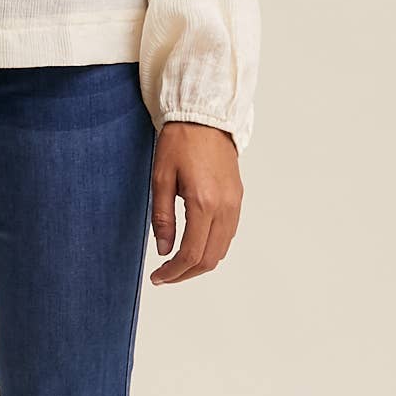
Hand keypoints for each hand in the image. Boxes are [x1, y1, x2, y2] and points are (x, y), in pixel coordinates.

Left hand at [148, 122, 242, 284]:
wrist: (205, 118)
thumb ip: (162, 218)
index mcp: (203, 202)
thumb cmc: (180, 142)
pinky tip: (194, 245)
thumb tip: (164, 250)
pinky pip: (228, 235)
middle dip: (186, 274)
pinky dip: (212, 248)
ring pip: (221, 250)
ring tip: (177, 264)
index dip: (173, 272)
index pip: (191, 253)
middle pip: (209, 259)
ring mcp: (234, 204)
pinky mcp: (238, 199)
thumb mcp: (160, 178)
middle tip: (165, 276)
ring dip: (200, 264)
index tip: (158, 277)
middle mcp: (224, 207)